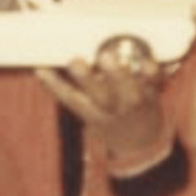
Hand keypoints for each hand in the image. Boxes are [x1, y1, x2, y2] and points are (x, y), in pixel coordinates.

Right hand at [36, 48, 164, 159]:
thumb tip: (39, 69)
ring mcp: (134, 102)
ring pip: (127, 92)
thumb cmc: (107, 114)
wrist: (140, 140)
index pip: (70, 99)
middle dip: (87, 80)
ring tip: (107, 56)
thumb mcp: (86, 108)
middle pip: (100, 96)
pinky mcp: (153, 93)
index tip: (41, 70)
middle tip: (74, 62)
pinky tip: (148, 62)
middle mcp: (112, 108)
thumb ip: (67, 89)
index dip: (55, 86)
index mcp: (92, 112)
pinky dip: (153, 75)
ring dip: (118, 75)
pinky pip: (155, 84)